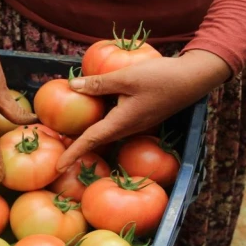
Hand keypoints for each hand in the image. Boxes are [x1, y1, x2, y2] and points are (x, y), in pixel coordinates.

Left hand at [56, 49, 231, 171]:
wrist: (193, 78)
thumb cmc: (162, 78)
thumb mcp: (126, 77)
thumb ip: (99, 83)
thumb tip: (72, 86)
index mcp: (121, 123)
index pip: (90, 141)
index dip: (72, 154)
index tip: (57, 168)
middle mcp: (126, 128)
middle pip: (94, 138)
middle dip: (73, 144)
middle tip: (51, 143)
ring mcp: (133, 123)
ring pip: (103, 130)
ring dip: (84, 131)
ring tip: (63, 128)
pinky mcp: (138, 115)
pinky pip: (112, 120)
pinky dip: (97, 118)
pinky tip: (90, 106)